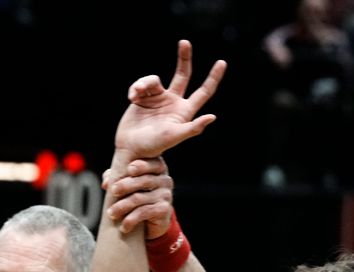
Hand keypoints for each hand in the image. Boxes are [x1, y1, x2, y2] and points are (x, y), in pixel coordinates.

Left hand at [103, 157, 173, 235]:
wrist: (151, 223)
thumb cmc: (138, 197)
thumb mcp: (128, 184)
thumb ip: (117, 176)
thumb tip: (106, 182)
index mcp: (157, 168)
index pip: (151, 163)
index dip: (141, 165)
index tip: (129, 169)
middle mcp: (165, 180)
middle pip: (144, 180)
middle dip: (125, 185)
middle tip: (112, 192)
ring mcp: (166, 195)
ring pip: (140, 198)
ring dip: (122, 206)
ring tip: (111, 214)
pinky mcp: (164, 210)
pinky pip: (144, 212)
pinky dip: (131, 220)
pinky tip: (123, 227)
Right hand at [115, 39, 226, 160]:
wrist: (131, 147)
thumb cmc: (154, 146)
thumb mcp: (175, 136)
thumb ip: (193, 127)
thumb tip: (213, 116)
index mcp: (185, 112)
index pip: (204, 92)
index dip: (213, 78)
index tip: (222, 62)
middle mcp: (173, 102)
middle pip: (183, 75)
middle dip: (184, 58)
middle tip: (185, 42)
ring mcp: (158, 98)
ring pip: (155, 79)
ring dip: (144, 83)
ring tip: (136, 94)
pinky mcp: (143, 97)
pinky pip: (141, 83)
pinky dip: (136, 88)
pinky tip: (132, 98)